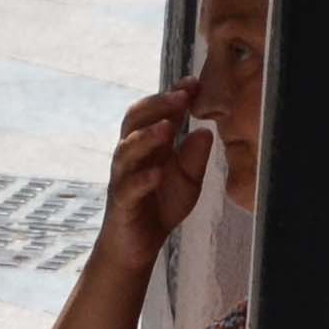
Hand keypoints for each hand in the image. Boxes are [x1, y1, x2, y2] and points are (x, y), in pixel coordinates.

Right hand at [98, 79, 210, 264]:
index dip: (171, 95)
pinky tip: (158, 173)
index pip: (155, 112)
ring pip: (127, 150)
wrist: (137, 245)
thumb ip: (195, 156)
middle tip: (180, 96)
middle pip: (134, 121)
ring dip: (146, 137)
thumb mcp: (187, 179)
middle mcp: (131, 156)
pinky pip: (128, 187)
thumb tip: (206, 131)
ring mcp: (123, 178)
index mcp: (147, 145)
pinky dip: (143, 179)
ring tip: (167, 128)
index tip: (194, 82)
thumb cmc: (160, 206)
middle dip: (156, 106)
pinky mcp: (122, 203)